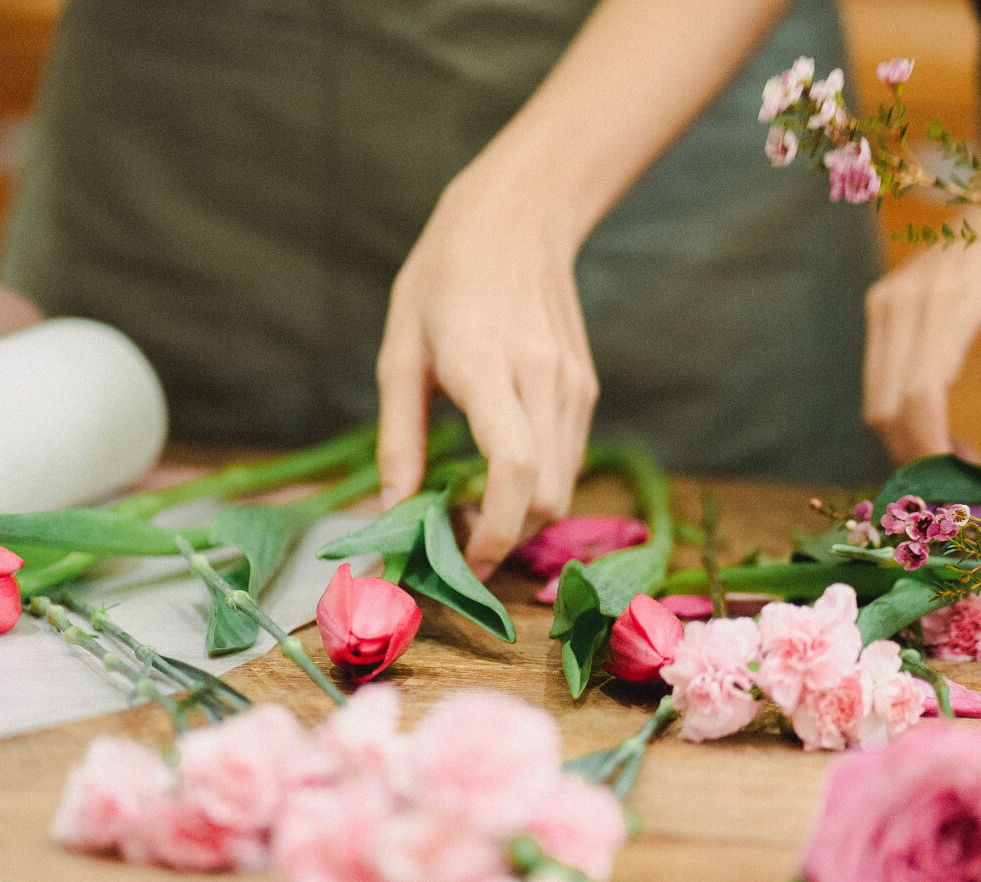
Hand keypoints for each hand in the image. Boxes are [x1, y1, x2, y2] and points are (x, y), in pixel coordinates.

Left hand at [376, 157, 598, 579]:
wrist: (517, 220)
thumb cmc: (442, 280)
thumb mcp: (398, 353)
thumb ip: (398, 438)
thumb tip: (395, 512)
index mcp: (487, 366)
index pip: (514, 469)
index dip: (495, 531)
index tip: (462, 563)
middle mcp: (544, 382)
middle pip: (545, 497)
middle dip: (504, 538)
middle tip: (453, 542)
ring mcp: (573, 387)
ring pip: (563, 488)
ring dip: (520, 518)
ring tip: (470, 510)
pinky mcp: (586, 390)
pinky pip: (568, 461)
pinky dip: (535, 488)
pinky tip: (497, 476)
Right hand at [863, 204, 980, 465]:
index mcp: (952, 300)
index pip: (921, 396)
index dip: (934, 450)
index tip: (966, 485)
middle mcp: (904, 302)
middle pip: (888, 407)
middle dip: (920, 456)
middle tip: (968, 482)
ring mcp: (885, 304)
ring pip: (875, 400)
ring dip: (909, 441)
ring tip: (962, 454)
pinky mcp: (879, 308)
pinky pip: (878, 380)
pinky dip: (903, 416)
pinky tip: (943, 425)